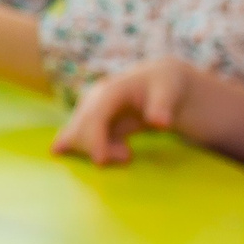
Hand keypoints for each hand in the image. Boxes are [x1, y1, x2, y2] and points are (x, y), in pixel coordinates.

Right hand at [51, 59, 193, 164]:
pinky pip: (83, 143)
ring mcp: (90, 112)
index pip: (93, 117)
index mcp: (109, 91)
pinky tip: (123, 150)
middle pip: (77, 131)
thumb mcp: (169, 91)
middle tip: (128, 155)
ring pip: (75, 139)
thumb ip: (162, 106)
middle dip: (96, 149)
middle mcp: (93, 101)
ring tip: (127, 153)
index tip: (101, 161)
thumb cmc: (164, 86)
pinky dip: (99, 151)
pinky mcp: (92, 123)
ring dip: (97, 152)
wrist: (157, 81)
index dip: (93, 140)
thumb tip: (159, 123)